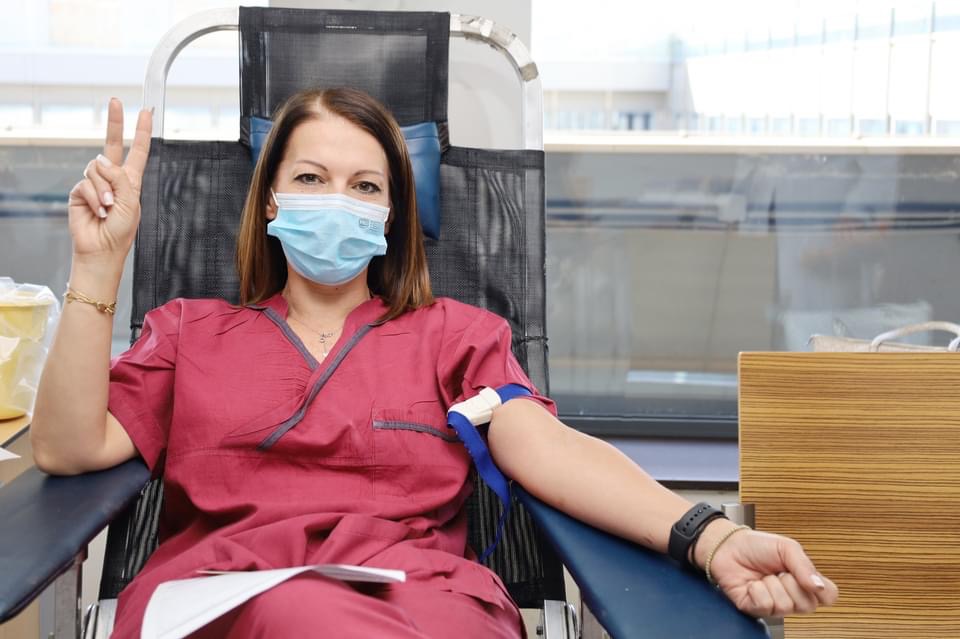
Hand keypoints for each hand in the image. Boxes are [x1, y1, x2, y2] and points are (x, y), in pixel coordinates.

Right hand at [68, 98, 151, 264]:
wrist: (101, 250)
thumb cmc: (121, 231)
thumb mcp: (130, 203)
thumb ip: (119, 179)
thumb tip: (101, 160)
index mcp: (130, 181)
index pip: (136, 152)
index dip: (141, 133)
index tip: (145, 114)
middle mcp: (113, 179)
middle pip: (112, 145)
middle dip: (115, 122)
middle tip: (115, 101)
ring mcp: (95, 184)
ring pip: (97, 169)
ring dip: (105, 190)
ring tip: (109, 209)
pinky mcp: (80, 191)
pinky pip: (86, 183)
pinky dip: (94, 198)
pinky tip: (99, 211)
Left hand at [699, 522, 838, 617]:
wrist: (728, 546)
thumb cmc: (757, 546)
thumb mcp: (786, 547)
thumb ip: (805, 566)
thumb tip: (819, 587)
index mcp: (804, 581)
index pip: (829, 596)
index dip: (822, 589)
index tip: (805, 574)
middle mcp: (792, 596)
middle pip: (808, 605)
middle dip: (791, 582)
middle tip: (779, 571)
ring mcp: (774, 605)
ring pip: (785, 606)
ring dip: (772, 585)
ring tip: (764, 576)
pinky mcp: (755, 609)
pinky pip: (765, 606)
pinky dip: (757, 590)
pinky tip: (752, 584)